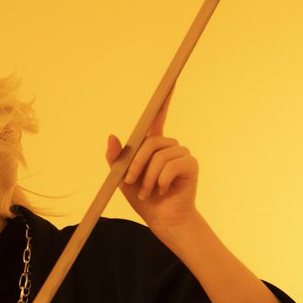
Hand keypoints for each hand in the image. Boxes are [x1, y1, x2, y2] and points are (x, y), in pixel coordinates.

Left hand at [106, 88, 199, 245]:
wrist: (163, 220)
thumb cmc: (144, 200)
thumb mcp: (123, 179)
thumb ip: (117, 158)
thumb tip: (112, 136)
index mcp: (154, 146)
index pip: (159, 117)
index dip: (165, 100)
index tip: (171, 82)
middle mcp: (170, 147)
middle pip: (151, 142)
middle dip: (136, 163)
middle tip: (131, 182)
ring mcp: (182, 155)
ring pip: (159, 155)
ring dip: (148, 177)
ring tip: (148, 192)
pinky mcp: (191, 165)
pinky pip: (172, 165)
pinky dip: (161, 180)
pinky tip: (162, 190)